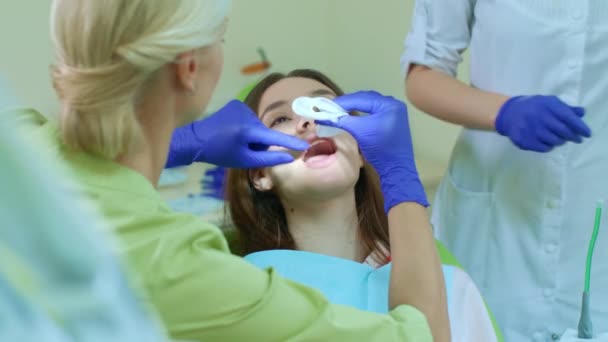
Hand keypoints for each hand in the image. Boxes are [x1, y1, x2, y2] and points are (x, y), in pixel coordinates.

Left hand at [166, 100, 308, 167]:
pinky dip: (246, 127)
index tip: (305, 145)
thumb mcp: (244, 160)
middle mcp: (247, 114)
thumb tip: (288, 157)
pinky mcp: (236, 103)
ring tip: (237, 141)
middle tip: (244, 150)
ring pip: (258, 126)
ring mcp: (241, 106)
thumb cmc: (220, 153)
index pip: (274, 138)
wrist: (196, 139)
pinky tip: (233, 131)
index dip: (290, 143)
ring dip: (253, 135)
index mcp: (248, 130)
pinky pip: (249, 118)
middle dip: (260, 142)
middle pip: (265, 132)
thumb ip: (267, 159)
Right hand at [316, 91, 427, 210]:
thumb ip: (342, 120)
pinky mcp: (392, 120)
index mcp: (388, 105)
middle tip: (331, 107)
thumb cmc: (380, 149)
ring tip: (339, 110)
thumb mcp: (359, 132)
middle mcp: (393, 104)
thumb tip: (324, 115)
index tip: (326, 105)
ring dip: (354, 106)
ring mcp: (394, 112)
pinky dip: (361, 112)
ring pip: (369, 104)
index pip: (361, 98)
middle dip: (348, 103)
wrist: (395, 167)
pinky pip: (373, 111)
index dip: (343, 102)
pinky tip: (352, 114)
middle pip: (366, 99)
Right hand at [495, 95, 590, 151]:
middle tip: (576, 139)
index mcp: (547, 106)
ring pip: (554, 141)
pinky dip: (549, 147)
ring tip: (560, 139)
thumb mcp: (549, 102)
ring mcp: (531, 130)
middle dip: (573, 137)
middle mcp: (539, 117)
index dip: (580, 127)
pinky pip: (543, 148)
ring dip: (561, 141)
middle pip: (563, 131)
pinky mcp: (524, 140)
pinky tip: (548, 142)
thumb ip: (565, 108)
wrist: (509, 113)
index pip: (568, 118)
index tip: (586, 134)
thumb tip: (581, 113)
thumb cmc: (533, 107)